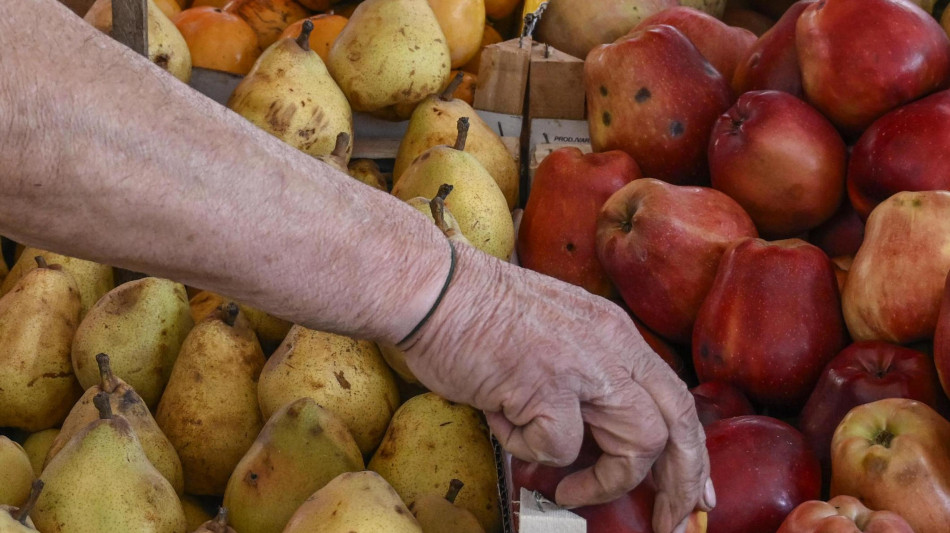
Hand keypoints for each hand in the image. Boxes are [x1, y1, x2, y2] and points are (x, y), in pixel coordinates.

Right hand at [399, 242, 714, 532]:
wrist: (433, 287)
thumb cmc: (477, 313)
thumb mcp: (555, 332)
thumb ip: (583, 377)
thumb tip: (587, 442)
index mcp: (614, 331)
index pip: (674, 397)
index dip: (690, 450)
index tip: (694, 490)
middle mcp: (611, 344)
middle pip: (675, 425)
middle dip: (680, 483)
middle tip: (669, 522)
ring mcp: (582, 365)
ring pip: (638, 444)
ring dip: (605, 481)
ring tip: (570, 490)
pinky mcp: (546, 385)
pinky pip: (559, 448)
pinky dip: (529, 451)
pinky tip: (504, 424)